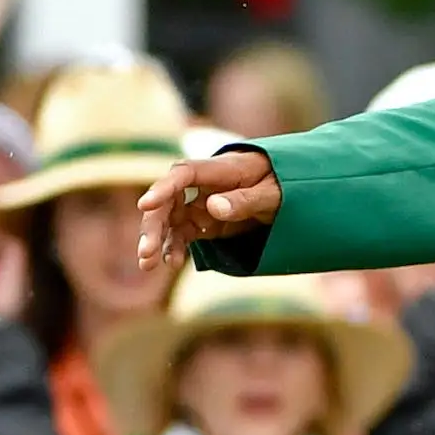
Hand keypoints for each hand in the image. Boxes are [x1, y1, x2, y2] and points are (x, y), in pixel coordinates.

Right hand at [136, 151, 280, 269]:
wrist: (288, 189)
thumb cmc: (283, 182)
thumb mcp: (273, 192)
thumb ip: (246, 199)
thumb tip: (213, 207)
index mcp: (219, 169)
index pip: (184, 174)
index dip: (163, 188)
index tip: (146, 204)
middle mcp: (202, 185)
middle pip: (168, 201)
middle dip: (154, 226)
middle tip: (145, 251)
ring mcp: (200, 204)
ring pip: (169, 220)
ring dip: (157, 241)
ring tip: (147, 264)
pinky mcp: (203, 222)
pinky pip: (182, 234)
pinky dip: (175, 248)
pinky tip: (171, 264)